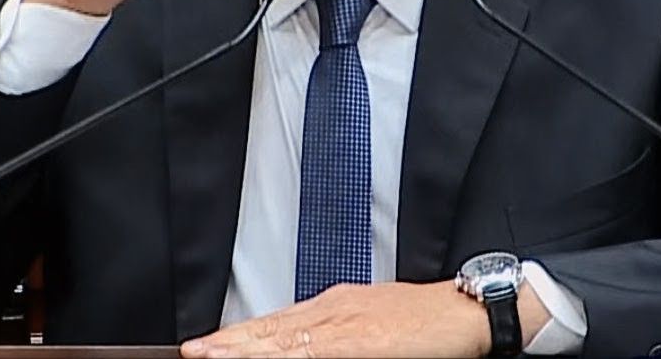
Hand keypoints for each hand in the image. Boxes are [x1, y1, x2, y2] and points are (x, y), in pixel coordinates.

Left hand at [179, 281, 490, 357]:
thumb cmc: (425, 322)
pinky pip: (319, 352)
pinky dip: (291, 358)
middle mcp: (334, 311)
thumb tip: (302, 349)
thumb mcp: (370, 325)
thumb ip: (335, 337)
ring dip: (248, 349)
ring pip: (286, 340)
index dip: (238, 336)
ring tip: (212, 355)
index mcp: (334, 307)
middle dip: (230, 343)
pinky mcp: (366, 341)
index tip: (206, 345)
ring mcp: (348, 325)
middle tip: (194, 351)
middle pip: (271, 330)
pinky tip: (271, 358)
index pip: (274, 323)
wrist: (466, 312)